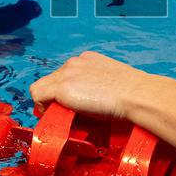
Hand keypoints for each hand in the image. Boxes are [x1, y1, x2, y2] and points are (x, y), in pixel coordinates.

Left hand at [29, 51, 150, 119]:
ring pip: (41, 87)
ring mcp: (67, 73)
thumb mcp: (111, 83)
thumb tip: (89, 102)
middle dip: (52, 96)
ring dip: (46, 102)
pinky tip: (51, 116)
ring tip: (56, 115)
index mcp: (87, 59)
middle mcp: (74, 62)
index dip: (62, 90)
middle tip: (59, 112)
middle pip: (50, 79)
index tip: (68, 104)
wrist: (136, 95)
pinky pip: (38, 95)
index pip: (64, 73)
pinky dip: (41, 107)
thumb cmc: (132, 94)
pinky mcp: (62, 88)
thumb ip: (96, 86)